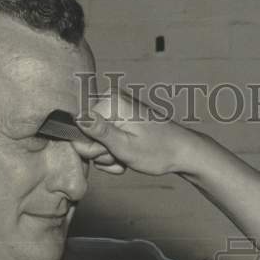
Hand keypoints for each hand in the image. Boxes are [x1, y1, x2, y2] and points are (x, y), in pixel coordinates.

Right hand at [71, 88, 204, 175]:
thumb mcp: (125, 146)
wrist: (184, 152)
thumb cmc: (159, 150)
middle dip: (103, 153)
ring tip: (128, 158)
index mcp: (111, 102)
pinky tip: (129, 157)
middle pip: (86, 134)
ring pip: (97, 142)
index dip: (91, 147)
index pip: (78, 127)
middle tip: (121, 157)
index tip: (110, 153)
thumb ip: (98, 132)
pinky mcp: (122, 122)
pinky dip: (117, 154)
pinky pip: (108, 142)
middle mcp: (112, 101)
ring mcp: (117, 112)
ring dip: (110, 156)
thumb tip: (76, 116)